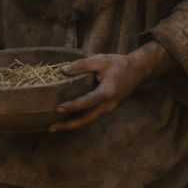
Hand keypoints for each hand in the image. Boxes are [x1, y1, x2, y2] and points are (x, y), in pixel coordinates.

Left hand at [48, 41, 177, 131]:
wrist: (137, 72)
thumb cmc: (118, 64)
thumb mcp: (100, 60)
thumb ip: (81, 65)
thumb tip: (62, 70)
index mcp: (108, 92)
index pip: (89, 101)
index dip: (74, 106)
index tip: (58, 109)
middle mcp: (109, 105)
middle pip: (87, 119)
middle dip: (68, 125)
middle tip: (50, 127)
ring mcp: (108, 110)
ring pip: (88, 121)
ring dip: (71, 126)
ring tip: (53, 127)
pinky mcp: (106, 110)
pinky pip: (91, 118)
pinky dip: (77, 121)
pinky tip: (64, 121)